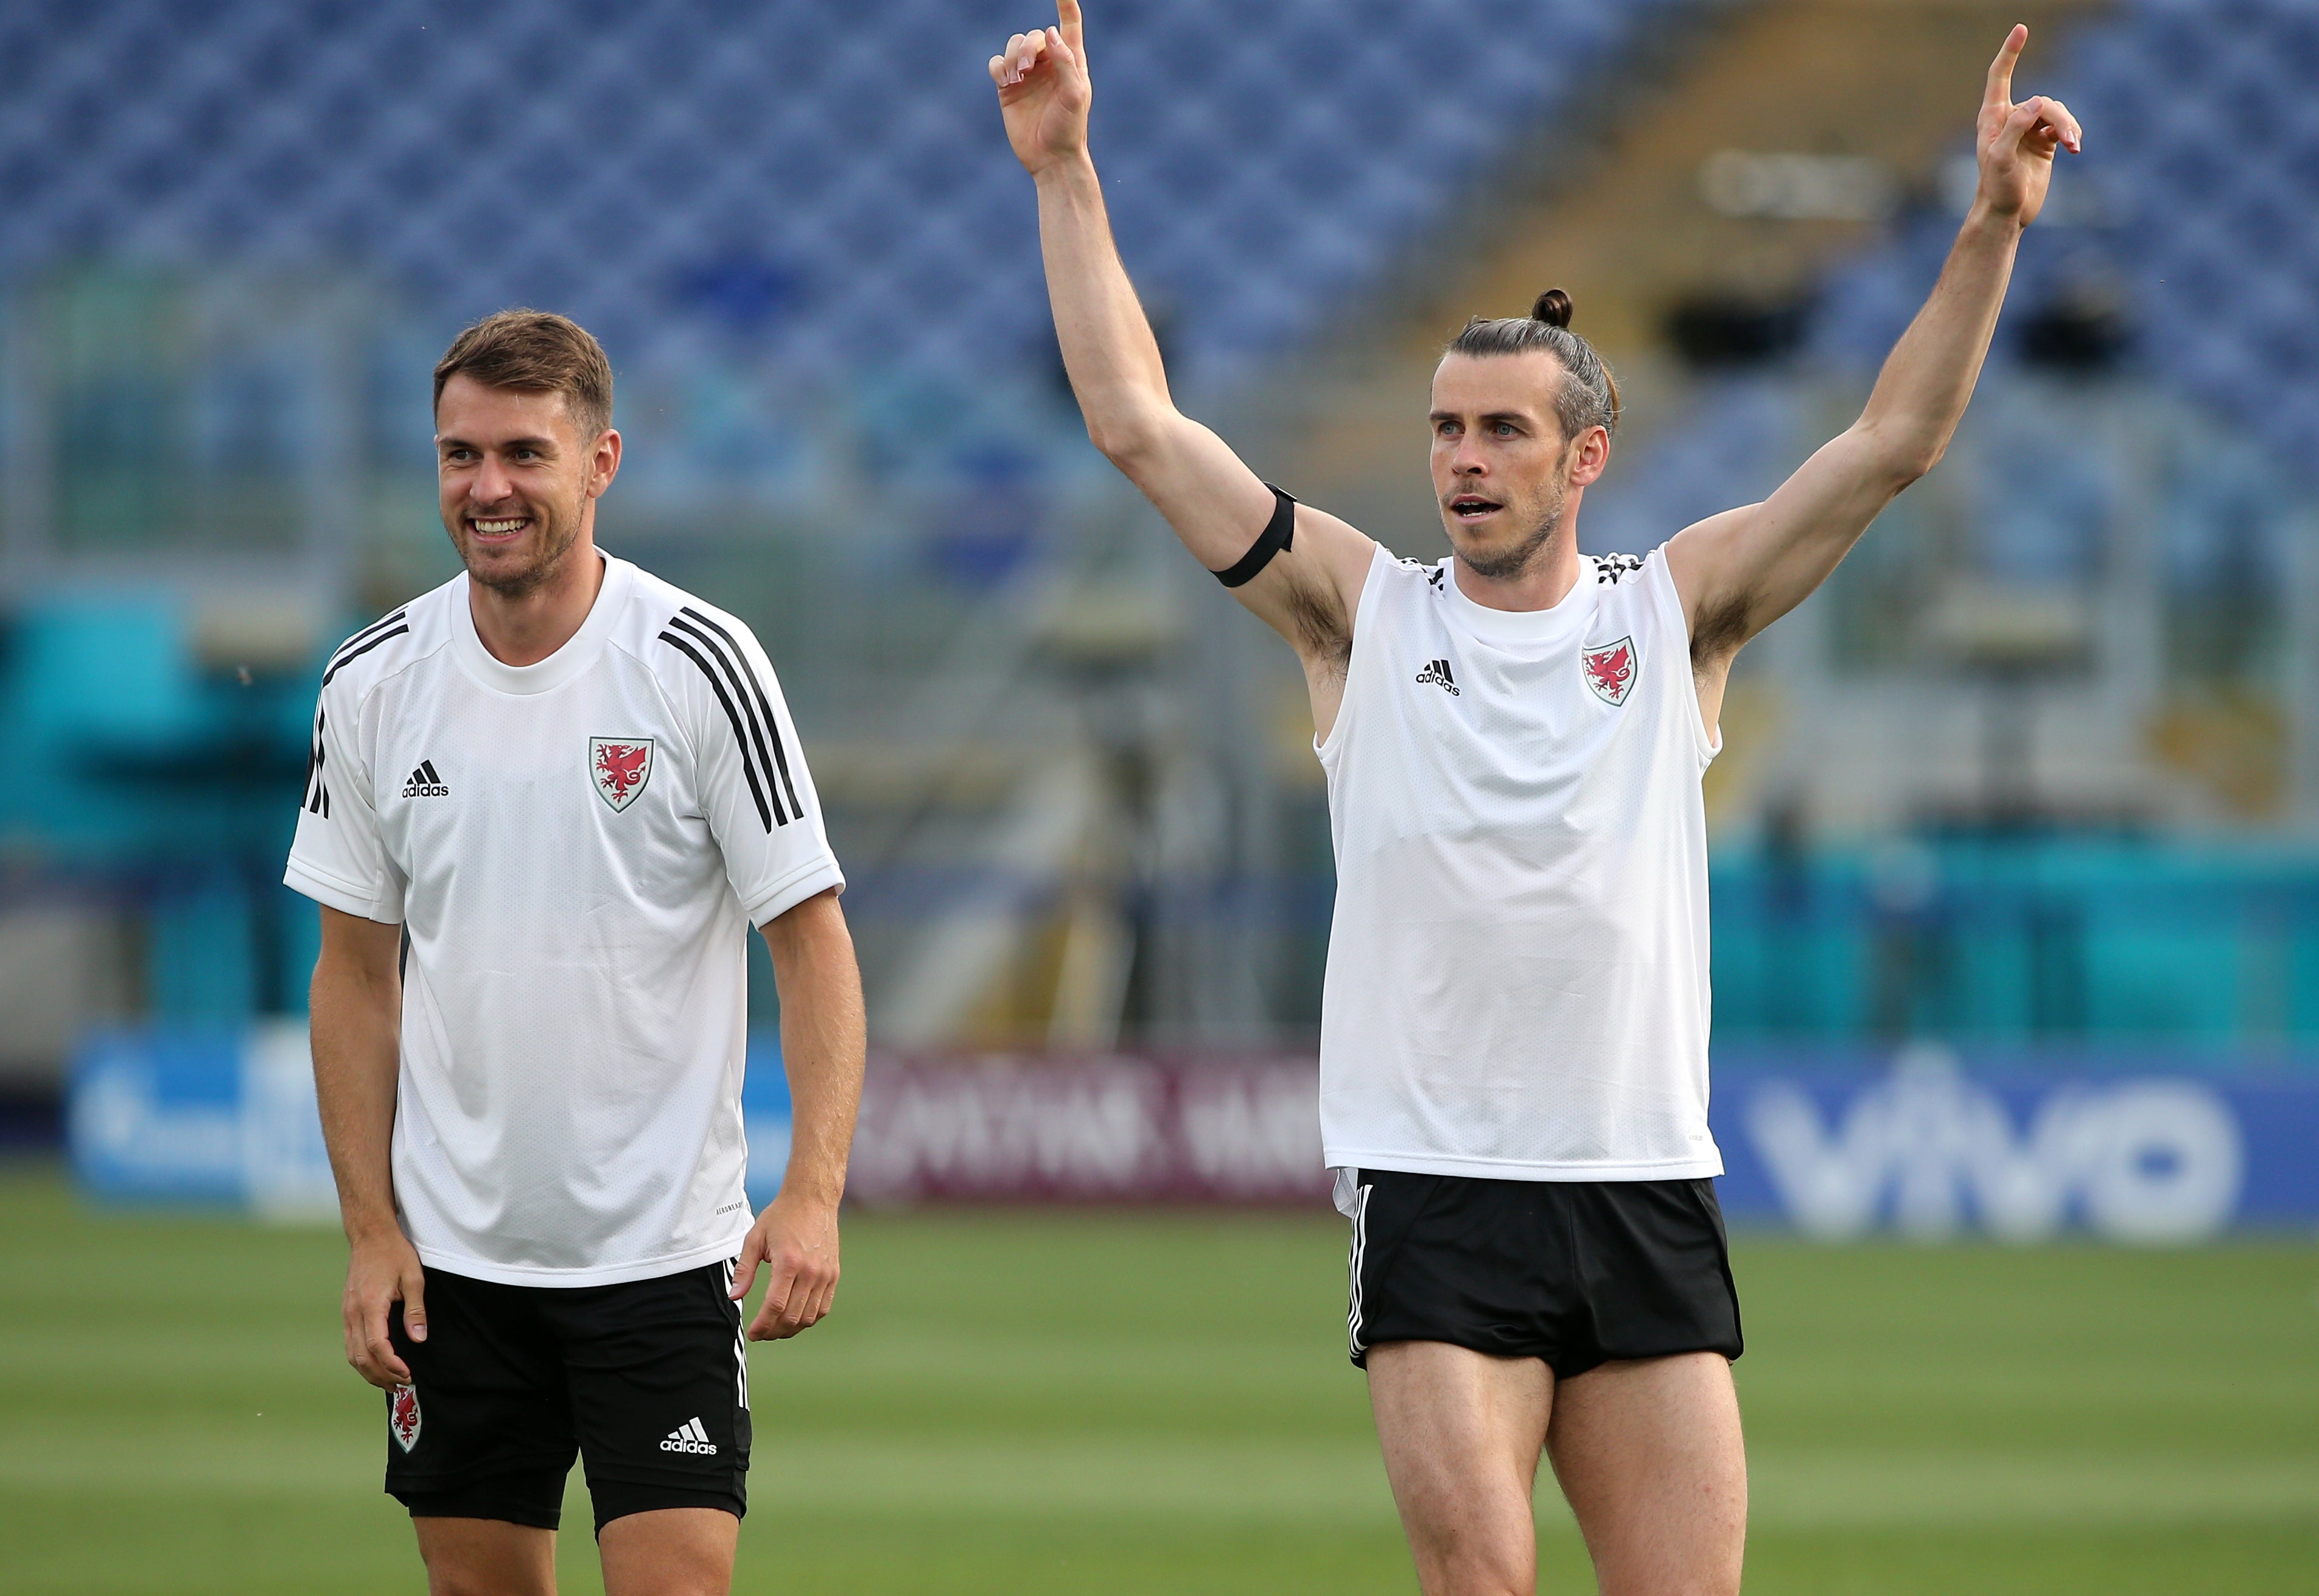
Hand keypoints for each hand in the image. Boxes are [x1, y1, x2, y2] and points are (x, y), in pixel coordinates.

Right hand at [343, 1228, 426, 1388]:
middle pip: (362, 1358)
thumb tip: (419, 1339)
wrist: (370, 1235)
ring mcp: (347, 1313)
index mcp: (370, 1306)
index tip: (409, 1375)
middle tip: (404, 1385)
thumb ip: (415, 1311)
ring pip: (352, 1355)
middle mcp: (353, 1313)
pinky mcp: (347, 1312)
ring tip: (392, 1382)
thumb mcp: (413, 1278)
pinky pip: (350, 1344)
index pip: (378, 1347)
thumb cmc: (394, 1253)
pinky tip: (377, 1365)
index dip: (393, 1365)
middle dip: (382, 1376)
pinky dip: (362, 1360)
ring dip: (370, 1372)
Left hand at [730, 1189, 839, 1340]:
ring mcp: (825, 1274)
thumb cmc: (782, 1216)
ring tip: (775, 1329)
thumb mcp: (755, 1238)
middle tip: (761, 1333)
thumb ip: (744, 1270)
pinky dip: (808, 1319)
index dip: (762, 1325)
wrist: (813, 1199)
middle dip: (773, 1331)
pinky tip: (795, 1318)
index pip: (775, 1306)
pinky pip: (823, 1308)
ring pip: (809, 1317)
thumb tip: (734, 1297)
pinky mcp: (834, 1274)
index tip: (752, 1333)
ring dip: (790, 1329)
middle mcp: (810, 1271)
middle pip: (792, 1316)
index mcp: (789, 1262)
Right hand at [990, 0, 1089, 176]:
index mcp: (1071, 62)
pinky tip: (1005, 81)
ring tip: (1016, 78)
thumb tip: (1050, 33)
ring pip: (1013, 45)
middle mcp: (1048, 64)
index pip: (1069, 24)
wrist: (1050, 159)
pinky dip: (999, 67)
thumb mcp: (1074, 95)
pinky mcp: (1008, 88)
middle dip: (1027, 47)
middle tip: (1026, 69)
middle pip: (1033, 35)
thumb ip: (1065, 62)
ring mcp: (1027, 75)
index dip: (1065, 5)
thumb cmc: (1069, 128)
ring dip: (1012, 56)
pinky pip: (997, 64)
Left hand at [1974, 24, 2080, 226]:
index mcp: (1992, 119)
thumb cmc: (1996, 189)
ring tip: (2075, 146)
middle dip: (2059, 117)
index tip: (2021, 29)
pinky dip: (2072, 133)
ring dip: (2069, 126)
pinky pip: (2063, 125)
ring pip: (2056, 112)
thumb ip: (2014, 129)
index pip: (1999, 77)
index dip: (2010, 53)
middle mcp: (2009, 120)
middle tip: (2070, 141)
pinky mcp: (2043, 142)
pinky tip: (2075, 147)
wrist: (2006, 214)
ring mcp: (2028, 130)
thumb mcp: (2001, 160)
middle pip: (2042, 102)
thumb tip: (2037, 103)